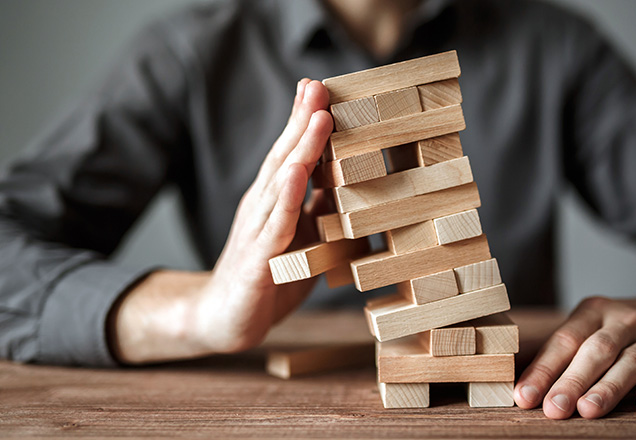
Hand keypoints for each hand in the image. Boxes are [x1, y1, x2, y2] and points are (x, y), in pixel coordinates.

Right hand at [109, 79, 332, 363]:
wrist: (224, 321)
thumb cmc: (269, 277)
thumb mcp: (303, 239)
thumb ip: (320, 210)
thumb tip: (349, 182)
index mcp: (274, 202)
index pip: (290, 154)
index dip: (304, 121)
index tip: (320, 87)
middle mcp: (262, 208)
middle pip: (284, 156)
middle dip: (303, 119)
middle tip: (318, 85)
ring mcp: (257, 231)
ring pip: (280, 182)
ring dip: (300, 147)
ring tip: (319, 116)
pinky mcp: (257, 261)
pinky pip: (274, 225)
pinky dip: (287, 198)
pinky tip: (297, 173)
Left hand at [514, 272, 635, 418]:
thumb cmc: (624, 327)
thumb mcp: (594, 326)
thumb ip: (567, 353)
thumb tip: (528, 389)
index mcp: (594, 311)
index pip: (565, 340)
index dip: (544, 369)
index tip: (525, 396)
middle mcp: (625, 320)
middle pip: (596, 350)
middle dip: (573, 381)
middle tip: (554, 408)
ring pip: (631, 361)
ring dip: (609, 387)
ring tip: (588, 410)